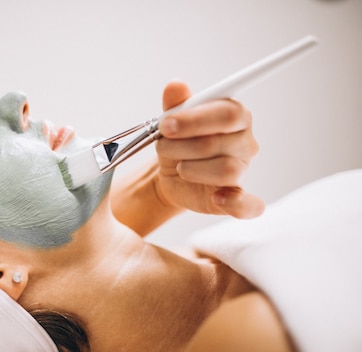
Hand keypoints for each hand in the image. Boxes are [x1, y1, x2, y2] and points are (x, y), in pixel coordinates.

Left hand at [155, 80, 264, 218]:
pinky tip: (217, 199)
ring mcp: (243, 171)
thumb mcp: (172, 122)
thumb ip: (175, 105)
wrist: (172, 174)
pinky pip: (249, 205)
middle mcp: (245, 142)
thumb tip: (174, 86)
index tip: (166, 125)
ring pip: (227, 170)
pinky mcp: (237, 198)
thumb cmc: (178, 142)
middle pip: (219, 142)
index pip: (226, 113)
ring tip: (177, 167)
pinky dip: (236, 204)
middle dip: (183, 145)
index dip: (195, 119)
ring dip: (191, 169)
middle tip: (163, 146)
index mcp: (235, 116)